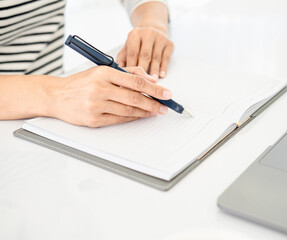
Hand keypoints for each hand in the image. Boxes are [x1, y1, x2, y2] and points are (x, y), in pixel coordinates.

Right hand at [49, 66, 171, 127]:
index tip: (167, 93)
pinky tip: (140, 116)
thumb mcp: (102, 70)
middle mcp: (100, 88)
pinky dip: (132, 118)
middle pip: (135, 98)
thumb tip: (150, 79)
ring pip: (128, 111)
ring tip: (155, 111)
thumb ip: (127, 72)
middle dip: (154, 103)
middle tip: (165, 106)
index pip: (136, 81)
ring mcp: (96, 105)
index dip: (155, 89)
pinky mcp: (93, 119)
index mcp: (104, 73)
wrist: (56, 96)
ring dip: (145, 112)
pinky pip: (118, 120)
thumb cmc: (81, 82)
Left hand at [116, 26, 173, 80]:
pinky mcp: (169, 43)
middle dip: (143, 70)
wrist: (154, 30)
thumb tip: (118, 72)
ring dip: (154, 71)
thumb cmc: (139, 43)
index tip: (130, 79)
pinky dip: (164, 68)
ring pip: (156, 57)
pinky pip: (166, 57)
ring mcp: (160, 37)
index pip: (132, 53)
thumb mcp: (128, 47)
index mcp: (134, 34)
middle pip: (145, 55)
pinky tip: (161, 75)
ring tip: (152, 82)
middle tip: (142, 82)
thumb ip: (122, 58)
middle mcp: (147, 33)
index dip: (132, 67)